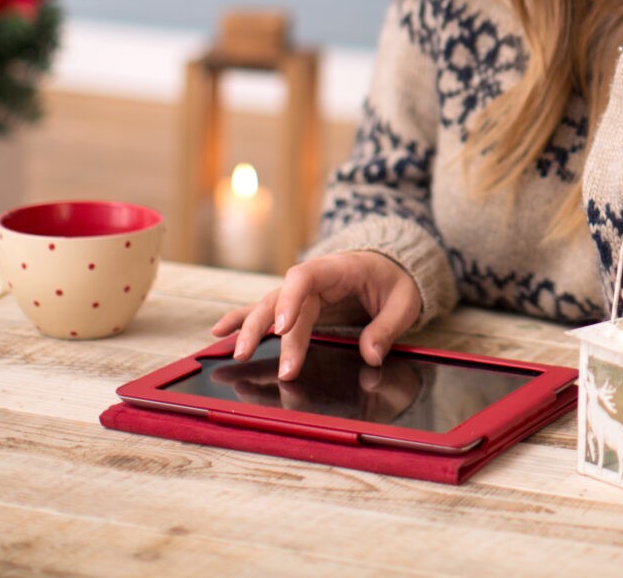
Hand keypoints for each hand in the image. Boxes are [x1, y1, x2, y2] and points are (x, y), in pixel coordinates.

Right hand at [209, 251, 420, 382]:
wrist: (390, 266)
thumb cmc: (395, 281)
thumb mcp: (404, 301)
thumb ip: (388, 327)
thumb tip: (371, 356)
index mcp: (337, 268)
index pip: (305, 277)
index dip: (290, 301)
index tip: (282, 328)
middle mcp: (312, 278)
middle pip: (280, 299)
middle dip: (263, 327)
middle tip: (249, 356)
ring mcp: (301, 291)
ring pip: (267, 307)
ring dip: (248, 329)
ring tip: (234, 353)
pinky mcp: (296, 305)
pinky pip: (265, 310)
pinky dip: (241, 320)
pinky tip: (219, 334)